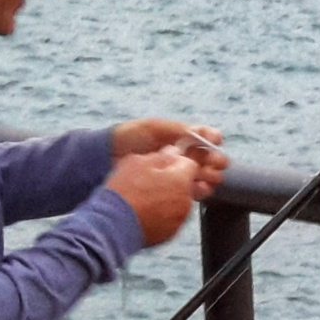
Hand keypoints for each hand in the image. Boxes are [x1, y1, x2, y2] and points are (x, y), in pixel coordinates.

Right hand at [105, 148, 201, 246]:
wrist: (113, 224)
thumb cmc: (124, 192)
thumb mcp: (137, 163)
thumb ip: (159, 156)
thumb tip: (170, 153)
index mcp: (180, 180)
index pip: (189, 164)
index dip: (175, 163)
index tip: (163, 165)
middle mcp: (185, 201)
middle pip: (185, 185)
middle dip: (172, 182)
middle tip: (149, 182)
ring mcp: (179, 219)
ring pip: (178, 203)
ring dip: (167, 199)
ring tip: (143, 199)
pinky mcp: (170, 233)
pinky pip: (170, 219)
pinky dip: (162, 215)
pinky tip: (144, 212)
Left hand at [112, 118, 228, 199]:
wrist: (104, 159)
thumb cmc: (129, 138)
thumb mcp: (154, 128)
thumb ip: (180, 130)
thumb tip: (209, 135)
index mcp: (181, 137)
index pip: (206, 139)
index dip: (213, 141)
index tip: (214, 143)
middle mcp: (183, 155)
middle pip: (210, 159)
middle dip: (215, 161)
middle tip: (212, 164)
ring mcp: (177, 173)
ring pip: (205, 176)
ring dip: (210, 176)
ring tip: (206, 177)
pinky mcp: (171, 189)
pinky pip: (192, 191)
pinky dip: (200, 190)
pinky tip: (200, 188)